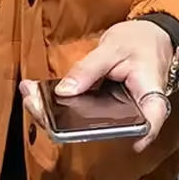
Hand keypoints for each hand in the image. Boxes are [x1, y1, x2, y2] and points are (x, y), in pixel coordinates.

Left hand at [19, 19, 173, 151]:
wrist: (147, 36)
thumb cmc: (138, 42)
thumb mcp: (114, 48)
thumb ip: (90, 69)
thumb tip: (64, 91)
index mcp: (148, 97)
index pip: (149, 123)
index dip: (141, 136)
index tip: (130, 144)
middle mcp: (133, 113)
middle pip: (103, 129)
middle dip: (63, 124)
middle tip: (34, 104)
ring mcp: (115, 113)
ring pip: (85, 124)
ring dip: (53, 113)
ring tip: (29, 95)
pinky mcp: (101, 107)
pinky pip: (79, 111)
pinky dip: (57, 102)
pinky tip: (35, 91)